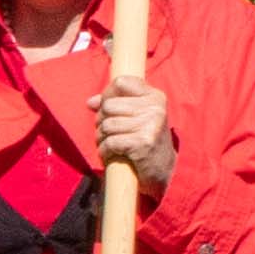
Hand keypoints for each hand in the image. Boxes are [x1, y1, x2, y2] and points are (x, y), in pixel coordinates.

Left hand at [93, 76, 176, 194]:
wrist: (163, 171)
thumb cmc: (146, 140)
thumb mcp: (136, 117)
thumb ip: (115, 105)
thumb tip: (91, 102)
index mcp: (155, 97)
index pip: (121, 82)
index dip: (107, 94)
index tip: (107, 107)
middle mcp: (155, 108)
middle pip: (108, 105)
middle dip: (101, 121)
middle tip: (108, 133)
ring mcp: (150, 125)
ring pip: (107, 125)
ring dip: (101, 138)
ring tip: (109, 144)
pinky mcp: (143, 143)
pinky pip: (110, 142)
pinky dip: (105, 151)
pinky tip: (111, 155)